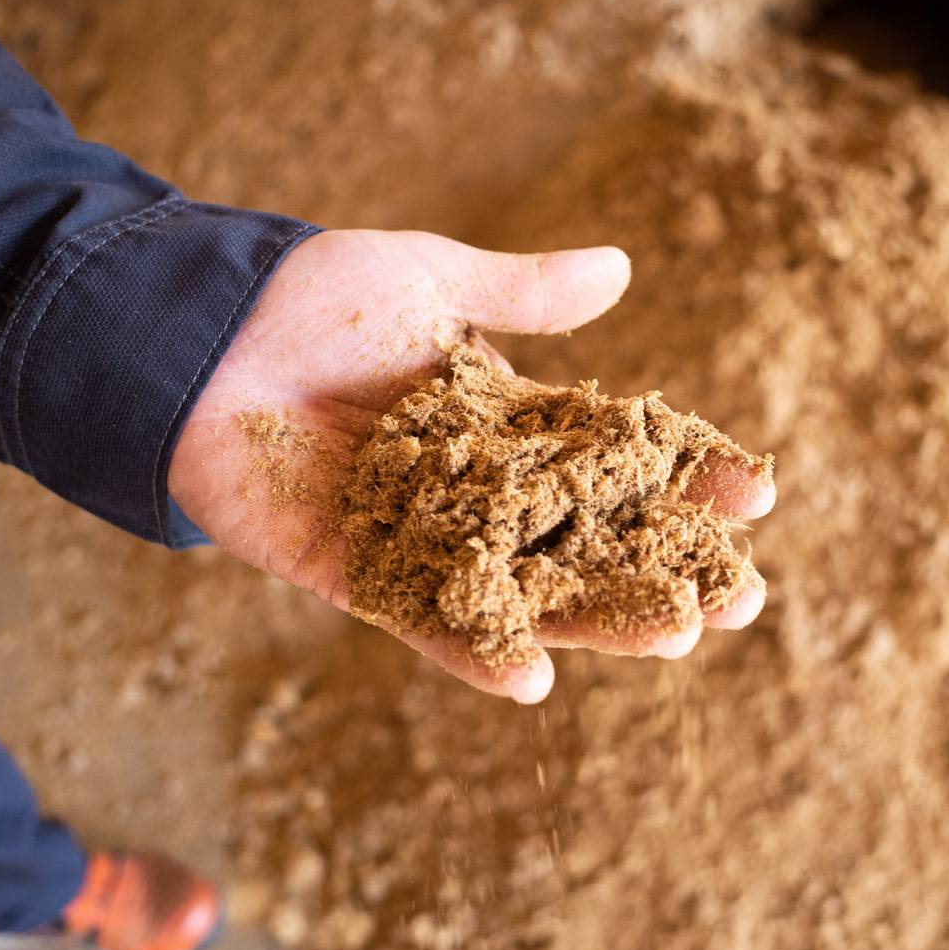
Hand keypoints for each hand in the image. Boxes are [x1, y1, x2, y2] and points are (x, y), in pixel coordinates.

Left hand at [168, 230, 774, 701]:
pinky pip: (427, 624)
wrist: (196, 336)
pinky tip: (536, 680)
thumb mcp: (428, 282)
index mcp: (504, 421)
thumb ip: (523, 294)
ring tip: (675, 635)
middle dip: (663, 566)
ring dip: (598, 619)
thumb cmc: (309, 298)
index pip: (614, 455)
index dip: (681, 474)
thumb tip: (623, 269)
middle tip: (740, 597)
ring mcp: (425, 539)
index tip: (752, 491)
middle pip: (587, 539)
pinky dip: (476, 652)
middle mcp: (477, 489)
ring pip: (527, 589)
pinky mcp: (362, 577)